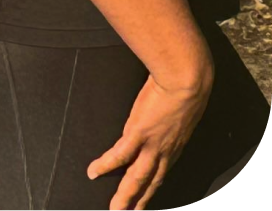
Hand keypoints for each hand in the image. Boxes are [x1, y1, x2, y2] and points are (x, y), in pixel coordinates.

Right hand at [87, 65, 212, 210]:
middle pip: (149, 184)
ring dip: (125, 197)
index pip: (161, 174)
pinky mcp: (138, 133)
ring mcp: (151, 145)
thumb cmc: (187, 87)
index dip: (151, 189)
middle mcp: (165, 152)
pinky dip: (105, 165)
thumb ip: (173, 116)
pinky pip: (119, 155)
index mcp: (174, 146)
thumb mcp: (183, 107)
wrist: (186, 82)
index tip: (144, 201)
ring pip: (136, 179)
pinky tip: (93, 172)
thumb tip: (166, 112)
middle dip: (139, 203)